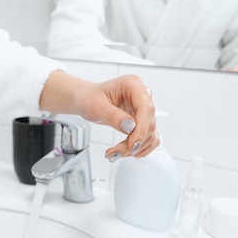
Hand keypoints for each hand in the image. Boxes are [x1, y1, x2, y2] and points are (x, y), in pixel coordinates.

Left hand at [40, 71, 157, 158]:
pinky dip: (138, 149)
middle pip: (149, 124)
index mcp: (133, 85)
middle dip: (133, 143)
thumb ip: (113, 116)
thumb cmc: (89, 98)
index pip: (146, 109)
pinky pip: (149, 139)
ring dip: (135, 149)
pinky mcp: (143, 121)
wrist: (87, 100)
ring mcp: (144, 109)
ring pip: (150, 134)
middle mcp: (142, 96)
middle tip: (116, 152)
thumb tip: (130, 127)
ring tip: (115, 152)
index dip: (141, 129)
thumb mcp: (96, 106)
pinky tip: (124, 151)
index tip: (132, 144)